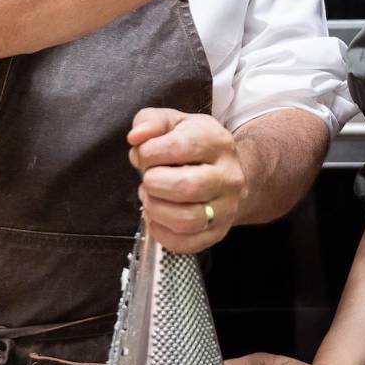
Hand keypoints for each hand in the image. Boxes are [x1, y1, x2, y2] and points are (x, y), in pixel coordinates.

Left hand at [128, 109, 246, 253]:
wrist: (228, 172)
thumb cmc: (195, 146)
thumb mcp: (174, 123)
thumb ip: (150, 121)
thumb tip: (136, 138)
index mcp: (217, 142)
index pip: (179, 148)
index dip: (150, 153)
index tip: (145, 155)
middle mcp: (228, 176)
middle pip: (185, 186)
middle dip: (153, 184)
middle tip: (149, 179)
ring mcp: (227, 207)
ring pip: (187, 219)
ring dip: (156, 210)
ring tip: (151, 198)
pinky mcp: (218, 232)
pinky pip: (186, 243)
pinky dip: (162, 233)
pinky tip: (157, 218)